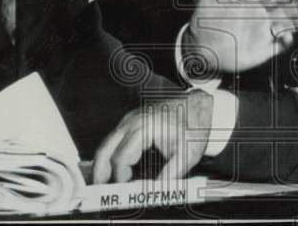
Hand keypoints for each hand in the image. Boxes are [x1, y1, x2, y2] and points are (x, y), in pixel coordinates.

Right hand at [91, 91, 212, 183]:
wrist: (197, 106)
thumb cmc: (192, 126)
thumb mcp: (187, 155)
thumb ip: (170, 175)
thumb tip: (154, 191)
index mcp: (146, 128)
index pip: (122, 156)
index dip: (120, 176)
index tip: (124, 189)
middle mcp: (133, 121)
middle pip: (106, 148)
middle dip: (100, 170)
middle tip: (100, 188)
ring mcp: (129, 119)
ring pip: (107, 143)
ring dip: (103, 163)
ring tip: (105, 183)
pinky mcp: (130, 121)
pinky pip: (114, 139)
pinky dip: (110, 154)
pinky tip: (114, 169)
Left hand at [185, 0, 297, 72]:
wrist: (199, 45)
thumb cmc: (204, 19)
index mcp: (253, 4)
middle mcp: (261, 18)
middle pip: (286, 10)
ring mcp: (262, 34)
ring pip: (286, 27)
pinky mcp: (261, 51)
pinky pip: (278, 47)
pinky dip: (286, 42)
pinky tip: (288, 36)